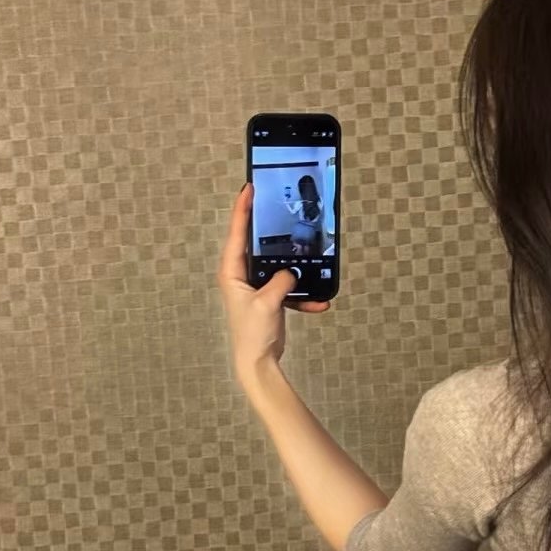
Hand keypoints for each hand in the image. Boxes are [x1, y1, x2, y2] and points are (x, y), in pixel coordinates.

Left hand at [218, 185, 328, 384]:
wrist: (258, 361)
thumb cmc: (252, 334)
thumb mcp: (267, 303)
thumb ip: (280, 281)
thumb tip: (291, 272)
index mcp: (232, 273)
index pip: (236, 233)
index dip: (242, 209)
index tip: (248, 188)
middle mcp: (241, 276)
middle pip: (256, 243)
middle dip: (267, 227)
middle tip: (274, 204)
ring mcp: (257, 286)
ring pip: (277, 264)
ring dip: (294, 264)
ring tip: (308, 253)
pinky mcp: (271, 297)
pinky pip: (290, 287)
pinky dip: (304, 293)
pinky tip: (319, 301)